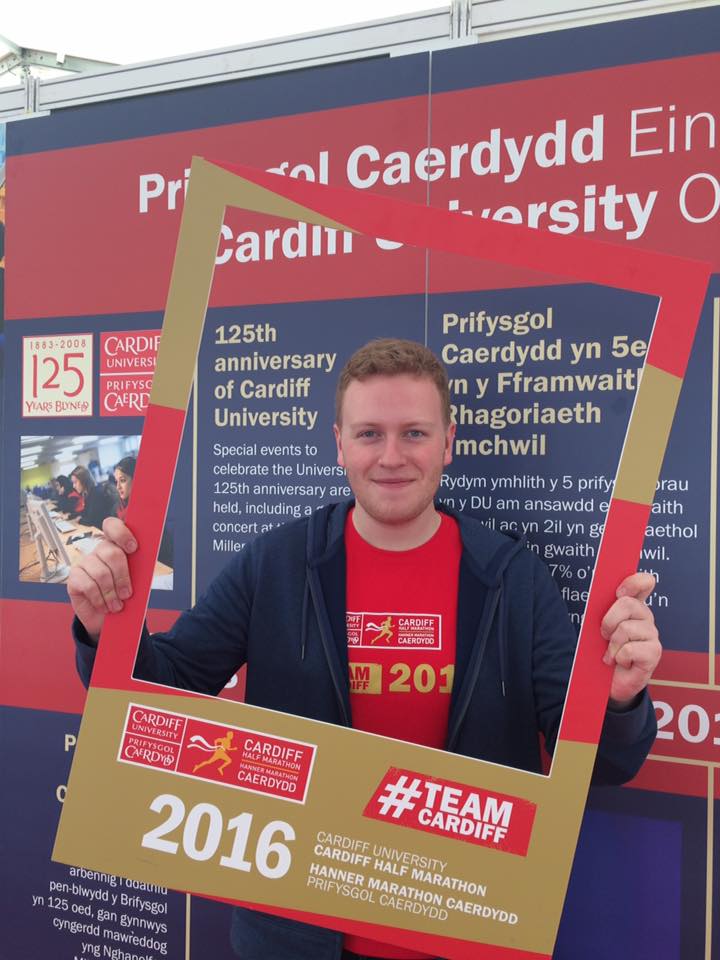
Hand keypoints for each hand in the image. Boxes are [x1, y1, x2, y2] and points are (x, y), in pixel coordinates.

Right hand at [66, 517, 137, 642]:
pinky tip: (104, 607)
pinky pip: (88, 586)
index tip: (133, 548)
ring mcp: (84, 562)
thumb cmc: (121, 595)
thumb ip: (137, 571)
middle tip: (127, 594)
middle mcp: (98, 551)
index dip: (122, 534)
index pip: (113, 527)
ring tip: (117, 606)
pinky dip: (99, 600)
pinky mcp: (73, 578)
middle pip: (111, 553)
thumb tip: (144, 566)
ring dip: (111, 594)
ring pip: (101, 573)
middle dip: (122, 576)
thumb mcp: (133, 582)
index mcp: (116, 545)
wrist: (105, 617)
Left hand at [601, 572, 661, 707]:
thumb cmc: (602, 651)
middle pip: (627, 604)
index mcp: (632, 606)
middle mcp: (645, 617)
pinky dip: (619, 658)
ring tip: (612, 653)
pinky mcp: (654, 653)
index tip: (618, 592)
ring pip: (626, 628)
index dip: (633, 581)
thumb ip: (600, 610)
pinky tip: (620, 662)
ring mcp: (652, 635)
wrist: (609, 681)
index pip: (643, 583)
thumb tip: (594, 595)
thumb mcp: (597, 627)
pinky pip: (630, 649)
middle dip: (608, 620)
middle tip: (603, 636)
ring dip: (612, 644)